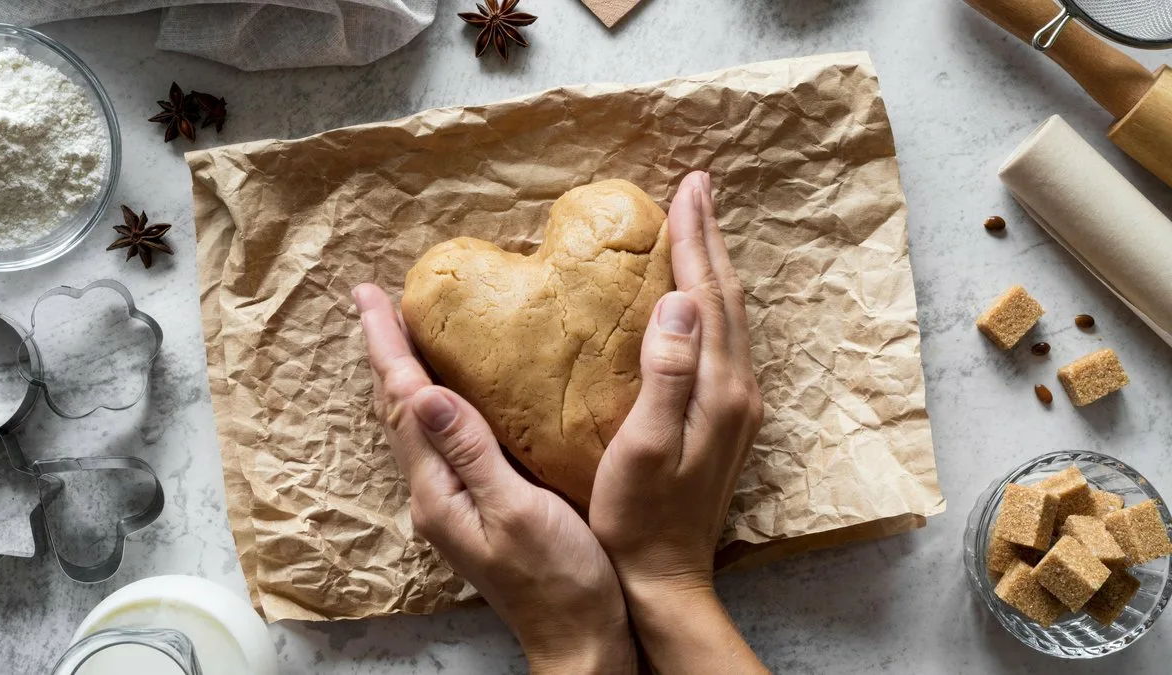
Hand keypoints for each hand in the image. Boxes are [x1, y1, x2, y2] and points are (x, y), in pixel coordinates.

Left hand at [353, 284, 635, 673]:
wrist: (579, 638)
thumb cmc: (559, 581)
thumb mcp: (516, 512)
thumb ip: (471, 453)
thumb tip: (425, 394)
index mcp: (438, 491)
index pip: (402, 403)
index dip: (387, 346)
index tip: (370, 296)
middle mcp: (434, 494)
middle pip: (398, 409)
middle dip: (385, 352)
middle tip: (375, 301)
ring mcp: (452, 502)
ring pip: (417, 423)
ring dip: (405, 374)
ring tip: (403, 333)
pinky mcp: (474, 506)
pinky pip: (443, 439)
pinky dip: (435, 400)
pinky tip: (452, 390)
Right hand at [589, 172, 767, 672]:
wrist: (665, 576)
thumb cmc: (638, 518)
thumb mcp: (643, 447)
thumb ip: (666, 374)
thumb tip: (678, 301)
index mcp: (718, 390)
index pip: (707, 295)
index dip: (696, 239)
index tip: (686, 189)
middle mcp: (738, 390)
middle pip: (727, 297)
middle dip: (710, 238)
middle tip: (696, 188)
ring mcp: (736, 405)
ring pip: (729, 316)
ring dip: (713, 266)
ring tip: (698, 226)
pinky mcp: (725, 418)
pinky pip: (722, 340)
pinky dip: (710, 301)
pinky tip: (693, 297)